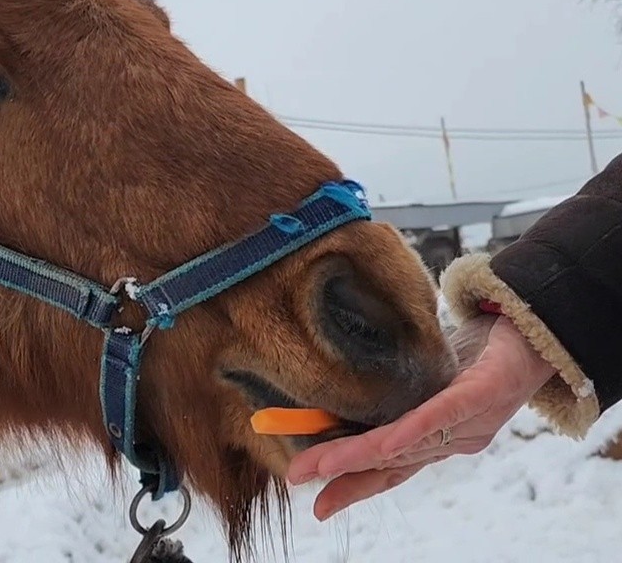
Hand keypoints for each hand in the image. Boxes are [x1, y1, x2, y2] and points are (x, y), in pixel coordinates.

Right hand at [286, 314, 555, 520]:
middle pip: (390, 461)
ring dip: (359, 455)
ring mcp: (469, 420)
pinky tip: (384, 443)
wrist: (537, 332)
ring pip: (407, 443)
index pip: (390, 469)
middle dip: (340, 473)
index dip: (352, 486)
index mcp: (439, 438)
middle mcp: (452, 439)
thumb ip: (397, 390)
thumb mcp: (430, 372)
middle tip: (298, 479)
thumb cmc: (481, 352)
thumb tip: (343, 388)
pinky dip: (410, 431)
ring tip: (321, 462)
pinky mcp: (482, 394)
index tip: (316, 503)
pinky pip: (442, 417)